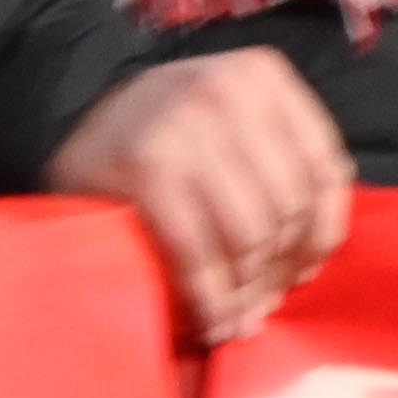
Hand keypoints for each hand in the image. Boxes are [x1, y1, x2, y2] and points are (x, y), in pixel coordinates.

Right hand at [49, 47, 357, 341]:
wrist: (73, 114)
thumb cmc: (167, 130)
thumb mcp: (234, 123)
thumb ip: (282, 168)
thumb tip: (309, 265)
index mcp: (264, 78)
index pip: (325, 168)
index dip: (322, 232)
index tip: (302, 271)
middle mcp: (229, 92)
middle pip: (289, 207)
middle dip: (279, 269)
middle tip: (260, 303)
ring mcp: (184, 127)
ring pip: (251, 234)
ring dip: (246, 290)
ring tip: (235, 315)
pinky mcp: (145, 168)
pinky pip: (198, 252)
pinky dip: (210, 298)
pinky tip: (208, 320)